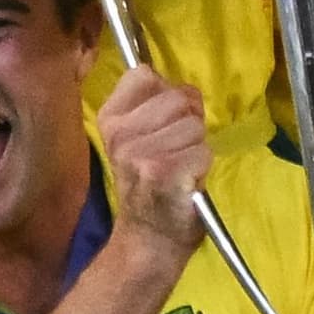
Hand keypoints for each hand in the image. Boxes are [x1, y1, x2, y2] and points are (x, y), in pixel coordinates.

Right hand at [100, 64, 213, 250]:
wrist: (149, 239)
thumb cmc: (151, 184)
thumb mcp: (139, 138)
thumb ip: (157, 104)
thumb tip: (187, 91)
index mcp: (110, 119)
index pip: (144, 74)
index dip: (167, 93)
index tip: (163, 122)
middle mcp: (120, 135)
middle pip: (178, 97)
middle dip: (188, 122)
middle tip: (176, 151)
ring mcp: (140, 155)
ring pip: (194, 125)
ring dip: (196, 147)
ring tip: (180, 168)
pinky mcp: (163, 173)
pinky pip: (203, 152)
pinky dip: (202, 168)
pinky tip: (186, 183)